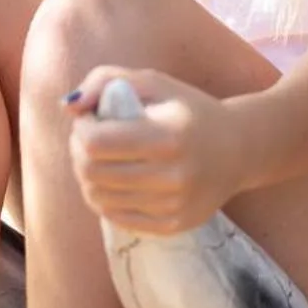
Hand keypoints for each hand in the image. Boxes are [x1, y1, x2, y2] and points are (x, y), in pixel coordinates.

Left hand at [66, 66, 241, 234]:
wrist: (239, 150)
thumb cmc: (189, 110)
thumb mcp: (155, 82)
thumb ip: (107, 81)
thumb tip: (68, 108)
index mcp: (169, 136)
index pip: (96, 143)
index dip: (81, 130)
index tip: (89, 121)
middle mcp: (174, 176)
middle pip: (92, 173)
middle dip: (79, 153)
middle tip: (91, 140)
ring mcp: (174, 206)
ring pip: (99, 199)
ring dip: (89, 177)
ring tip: (103, 160)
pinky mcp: (173, 226)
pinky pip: (117, 218)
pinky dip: (107, 199)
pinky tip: (118, 181)